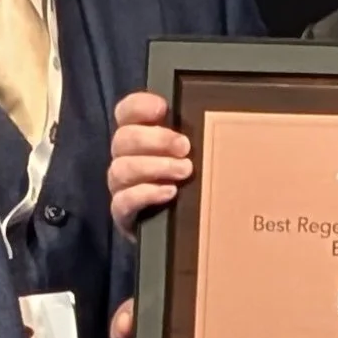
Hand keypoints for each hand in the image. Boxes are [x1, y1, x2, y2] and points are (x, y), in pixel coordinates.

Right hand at [107, 89, 192, 239]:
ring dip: (154, 166)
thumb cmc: (192, 183)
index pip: (125, 112)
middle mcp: (124, 158)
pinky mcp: (123, 214)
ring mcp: (121, 187)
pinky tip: (170, 193)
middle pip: (123, 139)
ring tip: (185, 171)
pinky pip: (123, 201)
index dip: (138, 106)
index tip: (162, 108)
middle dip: (156, 139)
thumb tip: (217, 118)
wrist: (185, 231)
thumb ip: (195, 136)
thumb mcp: (195, 156)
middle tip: (186, 147)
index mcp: (139, 137)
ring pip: (121, 169)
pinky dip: (146, 194)